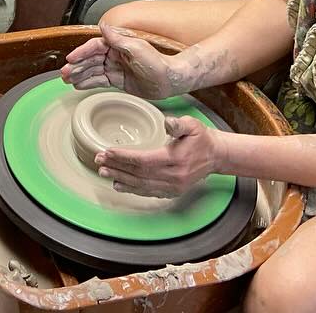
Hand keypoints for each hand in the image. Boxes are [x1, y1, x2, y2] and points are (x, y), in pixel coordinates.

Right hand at [62, 24, 186, 99]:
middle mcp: (115, 54)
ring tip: (67, 79)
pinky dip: (88, 83)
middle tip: (65, 73)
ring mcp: (115, 68)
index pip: (95, 46)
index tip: (71, 58)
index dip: (82, 52)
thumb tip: (103, 26)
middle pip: (91, 59)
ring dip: (79, 74)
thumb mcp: (137, 48)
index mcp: (118, 44)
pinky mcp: (118, 80)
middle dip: (77, 66)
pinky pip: (99, 81)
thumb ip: (118, 38)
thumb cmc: (158, 63)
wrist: (170, 80)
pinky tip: (78, 85)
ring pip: (93, 71)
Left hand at [95, 115, 221, 198]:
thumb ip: (179, 124)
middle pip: (139, 174)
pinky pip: (148, 192)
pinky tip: (119, 184)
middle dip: (117, 167)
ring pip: (141, 185)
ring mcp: (173, 187)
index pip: (143, 160)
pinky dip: (132, 189)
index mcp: (176, 159)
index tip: (107, 151)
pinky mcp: (172, 191)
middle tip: (99, 162)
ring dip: (121, 179)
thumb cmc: (201, 138)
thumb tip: (167, 123)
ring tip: (104, 172)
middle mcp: (173, 177)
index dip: (124, 157)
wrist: (216, 156)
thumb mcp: (192, 125)